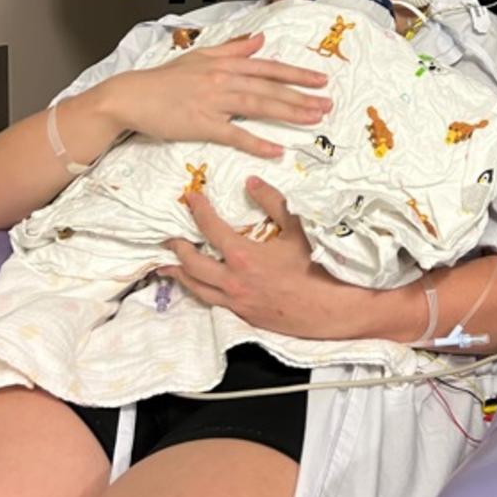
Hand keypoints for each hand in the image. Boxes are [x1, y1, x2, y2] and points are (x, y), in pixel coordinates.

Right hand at [103, 33, 331, 157]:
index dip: (296, 74)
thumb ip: (233, 49)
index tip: (320, 79)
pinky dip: (256, 142)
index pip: (268, 68)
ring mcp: (212, 101)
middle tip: (327, 103)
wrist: (131, 96)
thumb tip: (259, 40)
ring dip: (289, 113)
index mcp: (223, 63)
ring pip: (259, 106)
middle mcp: (222, 79)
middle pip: (270, 87)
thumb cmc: (162, 80)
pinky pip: (234, 134)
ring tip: (313, 120)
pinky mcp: (201, 123)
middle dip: (302, 95)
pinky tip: (275, 149)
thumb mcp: (199, 56)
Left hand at [159, 177, 380, 339]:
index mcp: (243, 256)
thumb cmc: (316, 266)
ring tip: (166, 266)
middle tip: (167, 236)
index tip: (189, 198)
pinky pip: (212, 303)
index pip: (210, 228)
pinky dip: (198, 291)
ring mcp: (235, 301)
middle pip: (192, 263)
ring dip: (179, 274)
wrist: (331, 309)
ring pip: (196, 288)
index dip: (198, 210)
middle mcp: (232, 280)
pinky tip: (197, 287)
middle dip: (177, 247)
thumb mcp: (297, 227)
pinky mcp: (243, 315)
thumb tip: (251, 181)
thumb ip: (272, 201)